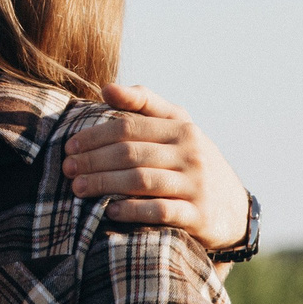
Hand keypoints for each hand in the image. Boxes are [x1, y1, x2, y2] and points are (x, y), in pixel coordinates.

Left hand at [63, 83, 251, 252]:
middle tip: (67, 169)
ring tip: (77, 189)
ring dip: (104, 184)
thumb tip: (105, 88)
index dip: (94, 136)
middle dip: (93, 161)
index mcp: (181, 128)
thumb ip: (144, 104)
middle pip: (131, 153)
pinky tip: (110, 211)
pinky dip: (132, 210)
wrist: (235, 209)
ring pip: (141, 180)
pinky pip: (160, 211)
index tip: (69, 146)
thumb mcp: (177, 127)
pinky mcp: (198, 215)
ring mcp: (196, 185)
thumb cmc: (192, 162)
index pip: (129, 127)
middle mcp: (191, 153)